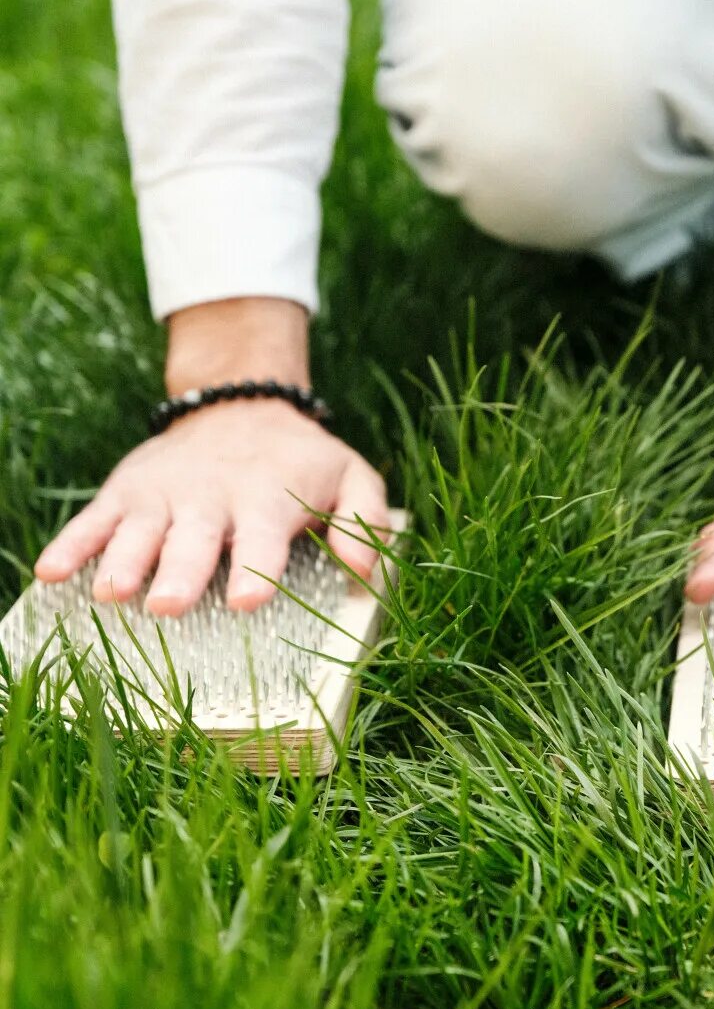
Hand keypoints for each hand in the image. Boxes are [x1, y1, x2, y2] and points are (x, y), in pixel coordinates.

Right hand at [34, 400, 389, 614]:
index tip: (247, 599)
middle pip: (192, 540)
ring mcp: (164, 495)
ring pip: (139, 532)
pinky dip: (73, 544)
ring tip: (109, 592)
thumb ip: (363, 522)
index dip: (256, 568)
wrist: (241, 403)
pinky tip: (51, 573)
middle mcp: (211, 498)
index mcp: (266, 499)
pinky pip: (95, 520)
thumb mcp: (349, 477)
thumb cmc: (300, 461)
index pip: (262, 539)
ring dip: (123, 562)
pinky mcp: (128, 491)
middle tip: (167, 605)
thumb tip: (367, 572)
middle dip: (179, 572)